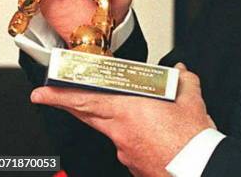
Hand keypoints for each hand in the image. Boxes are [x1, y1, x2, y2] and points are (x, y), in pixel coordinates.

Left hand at [31, 63, 215, 176]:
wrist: (198, 168)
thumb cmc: (190, 138)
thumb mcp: (190, 99)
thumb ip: (183, 81)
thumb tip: (181, 72)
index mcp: (129, 111)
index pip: (86, 101)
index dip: (61, 96)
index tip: (43, 93)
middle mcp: (120, 133)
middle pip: (88, 116)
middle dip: (69, 105)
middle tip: (54, 96)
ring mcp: (125, 152)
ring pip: (111, 130)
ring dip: (115, 119)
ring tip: (137, 112)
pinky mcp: (133, 165)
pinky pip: (127, 145)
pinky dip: (134, 135)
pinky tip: (151, 132)